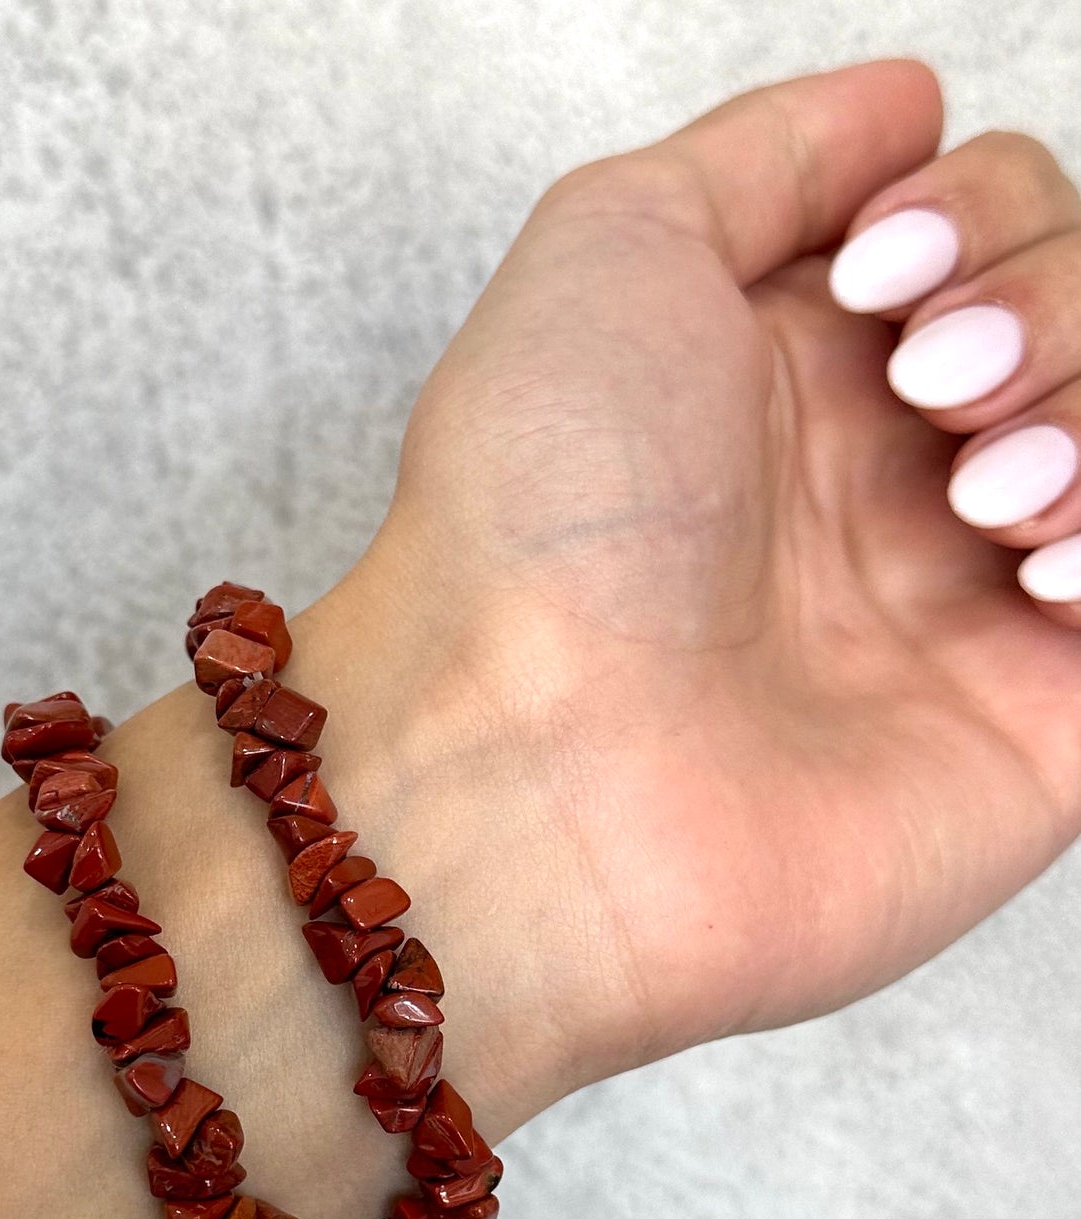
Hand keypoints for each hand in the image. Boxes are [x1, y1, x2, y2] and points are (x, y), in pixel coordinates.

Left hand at [327, 60, 1080, 1094]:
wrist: (534, 768)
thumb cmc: (534, 522)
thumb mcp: (609, 250)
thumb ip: (767, 156)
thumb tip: (904, 107)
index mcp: (799, 372)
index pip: (996, 232)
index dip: (981, 215)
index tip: (879, 280)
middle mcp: (889, 483)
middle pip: (1080, 322)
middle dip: (1046, 307)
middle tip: (929, 387)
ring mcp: (963, 609)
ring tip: (979, 497)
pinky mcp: (1033, 730)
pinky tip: (1037, 565)